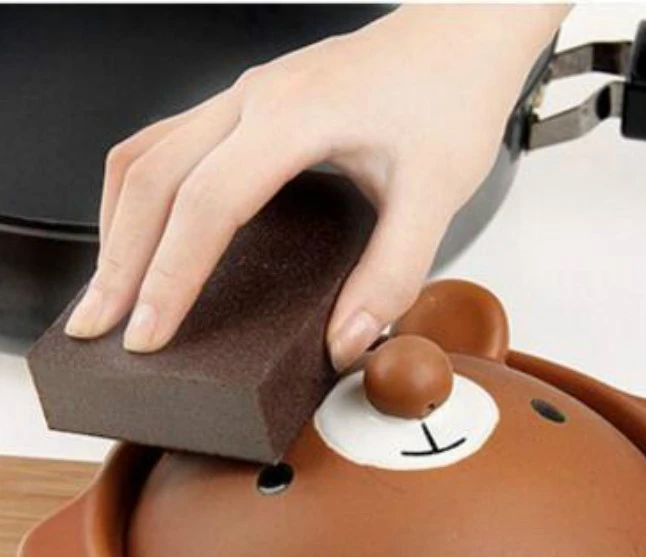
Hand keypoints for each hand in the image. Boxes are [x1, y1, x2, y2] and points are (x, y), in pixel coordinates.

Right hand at [65, 4, 568, 368]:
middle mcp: (254, 97)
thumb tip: (344, 341)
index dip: (171, 277)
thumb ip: (392, 273)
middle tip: (97, 326)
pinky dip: (141, 195)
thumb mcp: (437, 194)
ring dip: (117, 224)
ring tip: (109, 288)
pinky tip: (145, 232)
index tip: (150, 335)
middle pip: (151, 177)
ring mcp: (244, 95)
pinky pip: (166, 142)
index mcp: (295, 115)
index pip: (207, 205)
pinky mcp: (248, 103)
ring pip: (145, 154)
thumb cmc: (450, 98)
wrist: (459, 36)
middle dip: (118, 260)